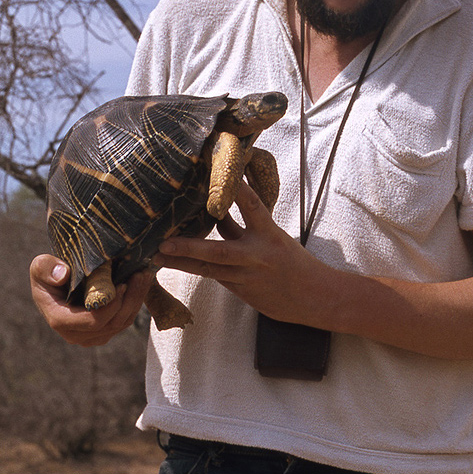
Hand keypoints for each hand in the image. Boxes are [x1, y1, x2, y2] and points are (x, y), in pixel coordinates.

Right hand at [29, 254, 150, 346]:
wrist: (56, 282)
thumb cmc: (48, 272)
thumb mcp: (41, 266)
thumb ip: (46, 268)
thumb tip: (62, 275)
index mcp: (60, 321)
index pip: (94, 321)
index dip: (111, 305)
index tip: (122, 283)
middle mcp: (77, 334)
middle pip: (112, 323)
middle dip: (130, 299)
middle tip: (140, 274)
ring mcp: (92, 336)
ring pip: (122, 323)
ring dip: (136, 299)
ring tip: (144, 275)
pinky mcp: (105, 331)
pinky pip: (125, 319)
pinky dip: (135, 301)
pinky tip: (141, 282)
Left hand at [154, 181, 335, 325]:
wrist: (314, 298)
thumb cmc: (293, 261)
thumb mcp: (275, 235)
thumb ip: (249, 221)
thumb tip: (223, 201)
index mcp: (270, 235)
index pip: (252, 206)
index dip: (236, 190)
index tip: (218, 175)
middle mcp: (257, 256)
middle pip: (219, 251)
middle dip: (189, 247)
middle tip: (164, 241)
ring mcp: (247, 277)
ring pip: (209, 269)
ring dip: (182, 262)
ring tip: (158, 255)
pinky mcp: (242, 292)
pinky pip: (215, 276)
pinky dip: (196, 267)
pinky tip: (175, 261)